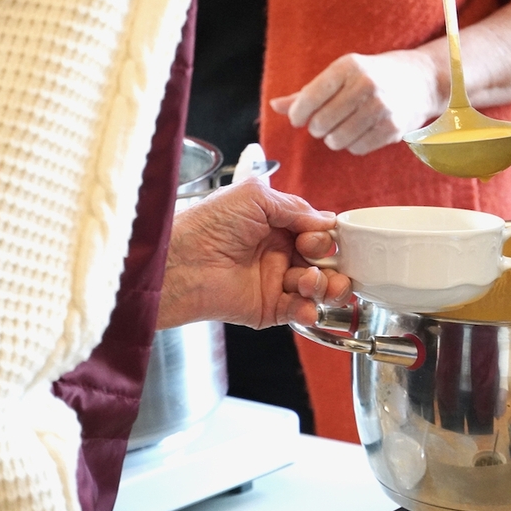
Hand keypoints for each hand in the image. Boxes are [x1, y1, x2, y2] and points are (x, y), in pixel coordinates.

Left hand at [156, 179, 352, 329]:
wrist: (180, 263)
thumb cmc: (208, 224)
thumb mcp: (255, 198)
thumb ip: (295, 207)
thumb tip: (327, 221)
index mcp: (276, 226)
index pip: (317, 233)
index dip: (324, 237)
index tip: (316, 239)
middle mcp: (278, 254)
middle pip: (324, 262)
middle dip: (330, 263)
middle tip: (314, 260)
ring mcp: (275, 282)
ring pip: (318, 288)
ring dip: (323, 286)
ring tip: (308, 282)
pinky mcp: (269, 308)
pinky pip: (301, 312)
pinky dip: (309, 310)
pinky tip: (306, 306)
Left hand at [270, 51, 441, 154]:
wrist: (420, 80)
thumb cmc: (372, 76)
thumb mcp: (340, 74)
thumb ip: (306, 92)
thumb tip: (274, 106)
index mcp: (347, 67)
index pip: (309, 98)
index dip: (298, 115)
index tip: (300, 118)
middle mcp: (365, 85)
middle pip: (320, 123)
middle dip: (317, 128)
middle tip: (323, 124)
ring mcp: (381, 108)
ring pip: (337, 140)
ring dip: (333, 139)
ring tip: (341, 129)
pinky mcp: (392, 128)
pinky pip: (357, 148)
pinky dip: (352, 146)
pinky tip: (358, 133)